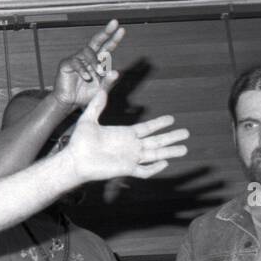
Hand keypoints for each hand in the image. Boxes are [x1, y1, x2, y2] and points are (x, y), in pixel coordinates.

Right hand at [52, 20, 123, 109]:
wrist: (69, 103)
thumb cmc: (85, 95)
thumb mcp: (101, 90)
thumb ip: (108, 82)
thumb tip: (116, 72)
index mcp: (97, 62)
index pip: (107, 47)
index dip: (113, 38)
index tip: (122, 29)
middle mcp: (87, 57)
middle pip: (96, 41)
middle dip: (106, 32)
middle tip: (114, 23)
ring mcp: (76, 59)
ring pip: (87, 52)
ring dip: (95, 62)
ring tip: (98, 73)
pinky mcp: (66, 64)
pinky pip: (76, 62)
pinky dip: (83, 70)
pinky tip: (87, 77)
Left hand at [65, 90, 188, 180]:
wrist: (74, 160)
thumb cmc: (79, 142)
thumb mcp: (88, 119)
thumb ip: (96, 105)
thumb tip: (102, 89)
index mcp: (124, 134)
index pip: (147, 129)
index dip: (159, 124)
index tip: (171, 119)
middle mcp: (130, 146)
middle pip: (156, 141)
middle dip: (171, 137)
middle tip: (186, 133)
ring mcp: (129, 158)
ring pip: (155, 155)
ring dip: (170, 152)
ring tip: (185, 149)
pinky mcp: (126, 169)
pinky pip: (144, 170)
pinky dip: (155, 168)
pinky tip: (164, 162)